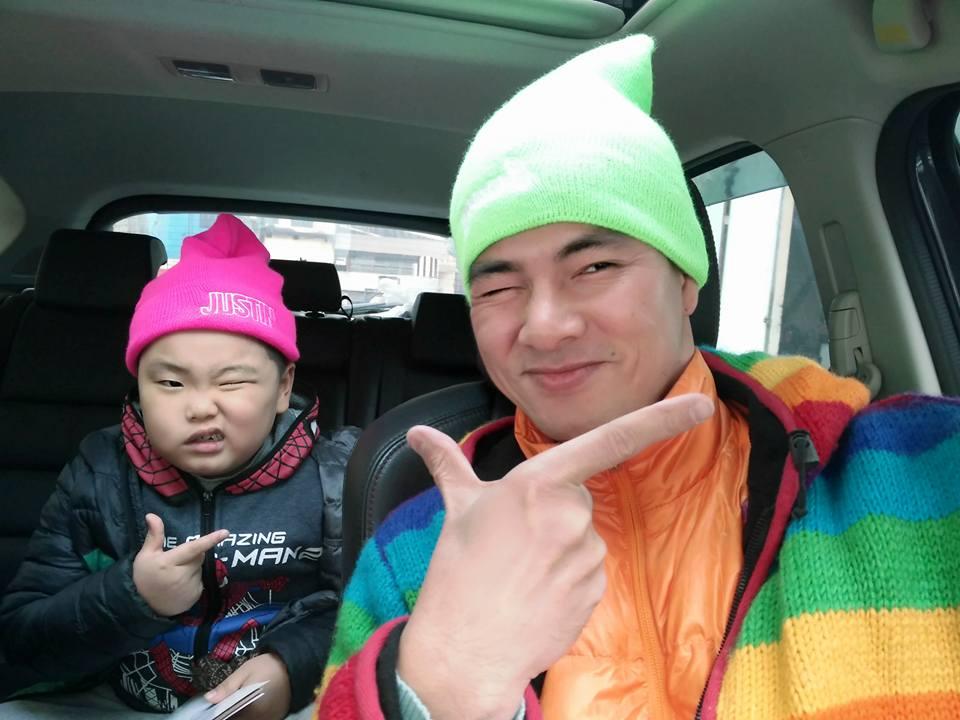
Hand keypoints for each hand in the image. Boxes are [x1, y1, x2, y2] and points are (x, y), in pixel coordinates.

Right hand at [132, 513, 228, 616]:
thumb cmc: (144, 577)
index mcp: (169, 562)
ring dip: (192, 567)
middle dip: (192, 555)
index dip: (209, 540)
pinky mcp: (196, 595)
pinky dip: (193, 580)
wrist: (145, 607)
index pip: (192, 548)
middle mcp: (182, 575)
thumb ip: (154, 535)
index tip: (225, 532)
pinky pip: (201, 580)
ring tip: (175, 576)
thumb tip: (151, 515)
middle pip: (198, 556)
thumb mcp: (145, 555)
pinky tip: (180, 585)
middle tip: (176, 562)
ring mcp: (190, 586)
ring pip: (200, 568)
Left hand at [204, 652, 291, 719]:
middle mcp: (261, 717)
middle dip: (232, 713)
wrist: (294, 664)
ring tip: (238, 705)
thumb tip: (209, 698)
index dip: (222, 714)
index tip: (216, 709)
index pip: (230, 717)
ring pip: (250, 719)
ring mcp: (270, 718)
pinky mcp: (277, 717)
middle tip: (228, 704)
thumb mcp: (245, 671)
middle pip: (240, 719)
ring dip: (243, 714)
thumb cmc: (268, 666)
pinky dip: (253, 715)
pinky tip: (249, 707)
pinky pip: (261, 719)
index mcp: (251, 708)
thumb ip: (227, 687)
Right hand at [397, 393, 714, 719]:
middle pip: (577, 498)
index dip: (662, 419)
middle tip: (513, 542)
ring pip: (583, 537)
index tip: (700, 403)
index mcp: (539, 483)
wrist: (466, 652)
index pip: (610, 441)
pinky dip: (568, 578)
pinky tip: (536, 594)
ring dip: (559, 548)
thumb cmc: (457, 575)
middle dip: (552, 514)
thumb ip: (448, 463)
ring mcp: (588, 556)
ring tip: (519, 573)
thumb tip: (420, 436)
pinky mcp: (597, 591)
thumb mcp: (457, 510)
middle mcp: (571, 514)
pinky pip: (589, 571)